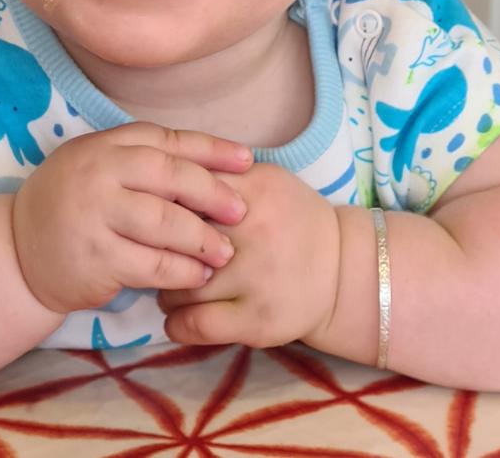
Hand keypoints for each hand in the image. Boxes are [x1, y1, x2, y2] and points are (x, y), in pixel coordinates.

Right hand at [10, 122, 251, 314]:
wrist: (18, 252)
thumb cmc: (74, 206)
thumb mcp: (100, 169)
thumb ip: (144, 162)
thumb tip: (215, 164)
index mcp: (105, 146)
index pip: (168, 141)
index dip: (212, 149)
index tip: (248, 160)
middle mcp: (98, 173)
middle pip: (172, 177)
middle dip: (214, 194)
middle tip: (242, 212)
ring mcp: (95, 214)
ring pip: (166, 223)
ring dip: (203, 239)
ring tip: (225, 252)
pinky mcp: (95, 256)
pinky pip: (152, 264)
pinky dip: (182, 271)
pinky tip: (198, 275)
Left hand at [157, 162, 340, 347]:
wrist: (342, 270)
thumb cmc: (294, 221)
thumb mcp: (266, 182)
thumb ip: (219, 175)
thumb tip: (162, 179)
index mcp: (255, 189)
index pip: (185, 191)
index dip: (162, 205)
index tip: (156, 217)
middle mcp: (255, 231)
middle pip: (176, 237)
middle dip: (159, 248)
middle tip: (158, 257)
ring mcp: (255, 278)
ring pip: (179, 284)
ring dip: (165, 289)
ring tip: (171, 288)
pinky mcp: (256, 320)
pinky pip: (194, 324)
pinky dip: (175, 323)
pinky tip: (177, 318)